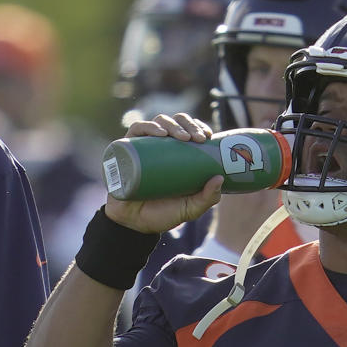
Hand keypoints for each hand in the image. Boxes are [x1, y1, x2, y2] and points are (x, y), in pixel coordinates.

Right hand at [106, 113, 221, 232]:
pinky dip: (148, 127)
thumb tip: (219, 177)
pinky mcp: (126, 150)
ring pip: (158, 122)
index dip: (198, 126)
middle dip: (188, 124)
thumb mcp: (191, 208)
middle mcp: (161, 146)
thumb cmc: (164, 214)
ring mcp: (144, 147)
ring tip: (181, 137)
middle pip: (176, 122)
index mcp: (178, 154)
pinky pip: (135, 130)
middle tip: (197, 138)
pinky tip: (160, 133)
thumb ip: (208, 198)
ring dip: (172, 124)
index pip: (189, 130)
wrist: (135, 224)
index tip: (207, 135)